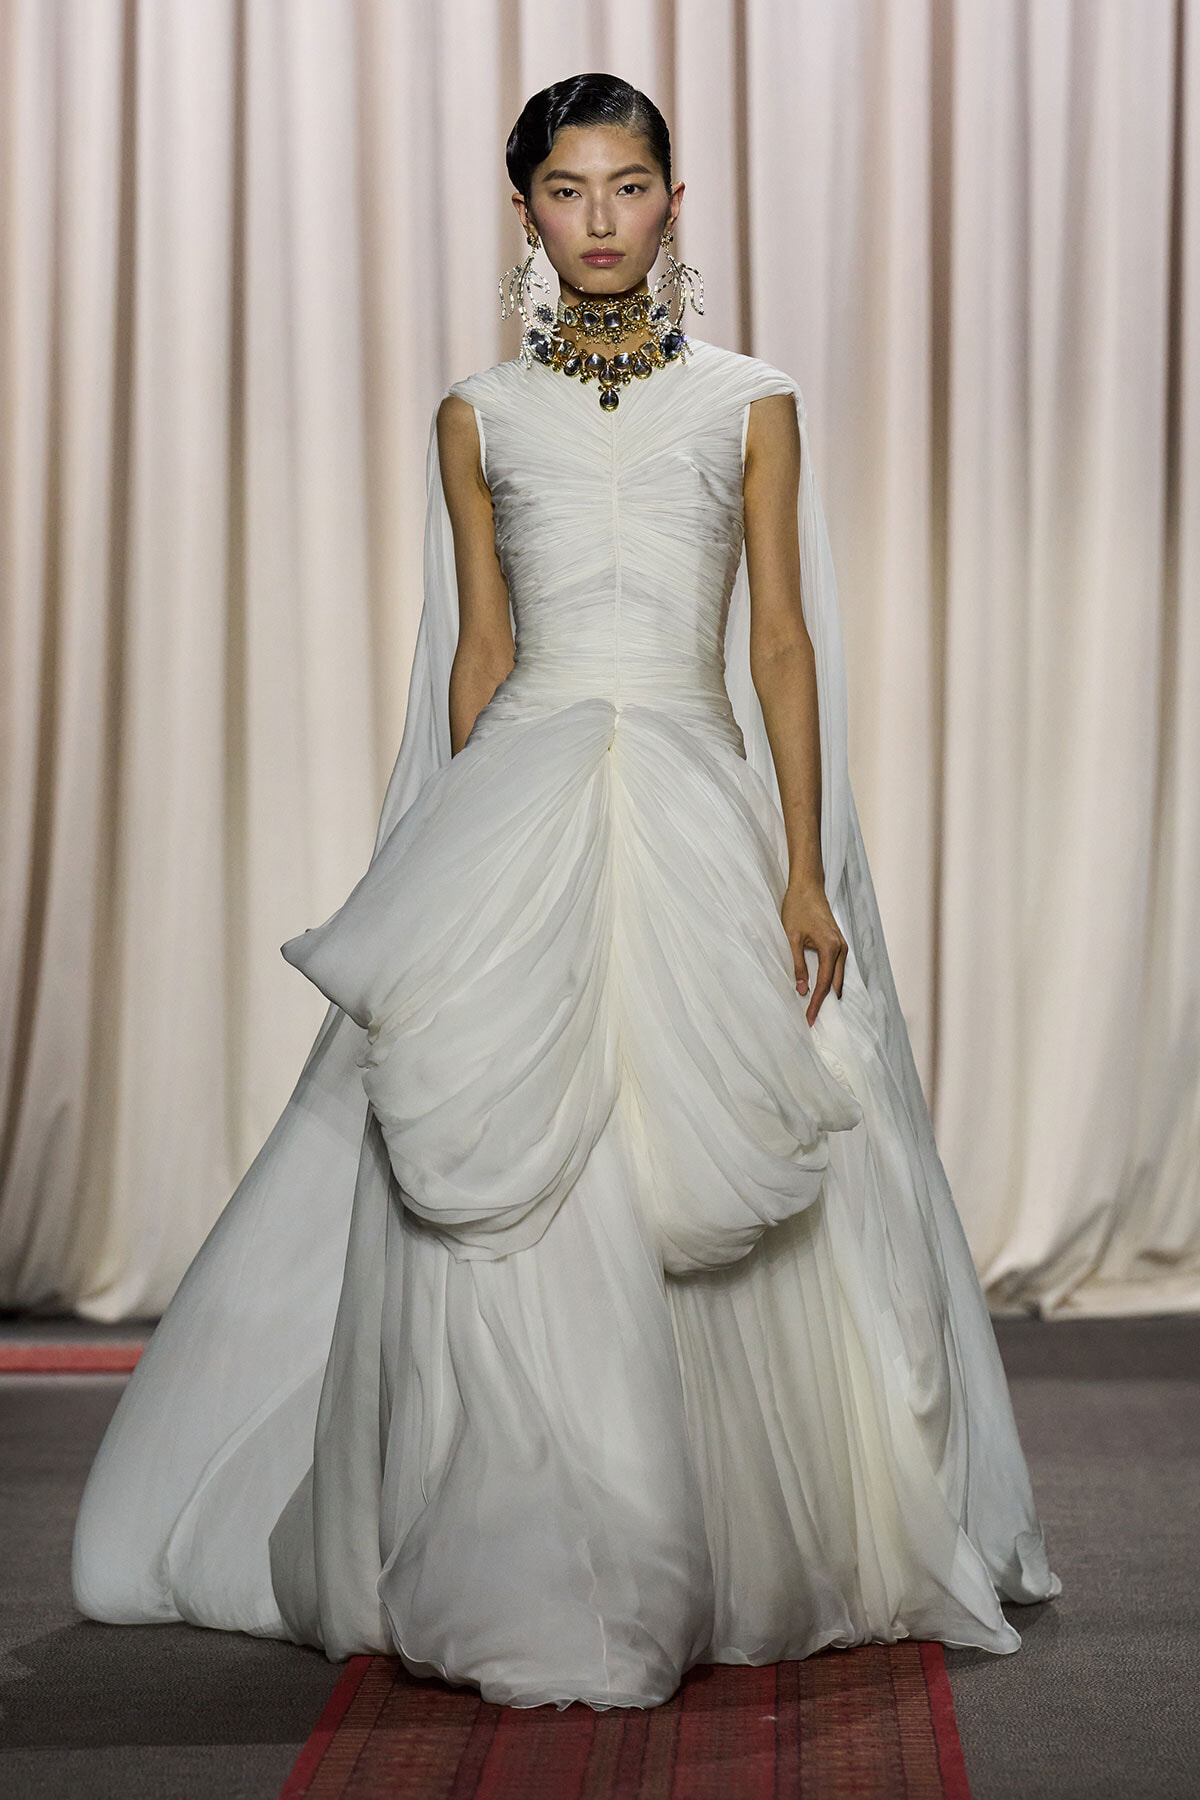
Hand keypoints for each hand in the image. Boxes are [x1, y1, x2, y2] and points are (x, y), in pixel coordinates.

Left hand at [781, 879, 846, 1026]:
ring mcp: (842, 944)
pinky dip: (831, 979)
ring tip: (818, 1008)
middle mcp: (841, 948)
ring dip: (829, 992)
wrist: (807, 886)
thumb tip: (801, 990)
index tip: (809, 1019)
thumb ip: (797, 965)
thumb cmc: (797, 908)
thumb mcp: (791, 938)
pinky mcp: (838, 941)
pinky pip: (838, 967)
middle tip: (813, 1020)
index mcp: (830, 948)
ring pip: (838, 976)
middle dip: (824, 1003)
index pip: (824, 984)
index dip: (816, 1003)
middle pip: (834, 983)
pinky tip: (824, 988)